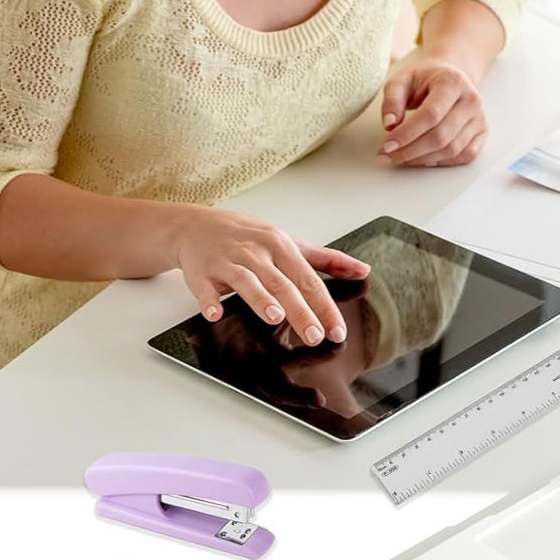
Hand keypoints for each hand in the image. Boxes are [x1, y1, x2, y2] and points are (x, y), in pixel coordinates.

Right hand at [169, 206, 368, 344]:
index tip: (336, 329)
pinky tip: (214, 314)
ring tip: (275, 316)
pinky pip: (205, 287)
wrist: (197, 225)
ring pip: (247, 281)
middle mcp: (257, 252)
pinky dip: (209, 300)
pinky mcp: (202, 271)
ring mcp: (229, 261)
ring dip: (260, 299)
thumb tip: (362, 270)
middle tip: (313, 335)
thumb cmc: (247, 236)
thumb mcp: (289, 242)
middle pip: (281, 284)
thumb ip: (326, 259)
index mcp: (281, 246)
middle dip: (299, 310)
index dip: (324, 306)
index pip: (308, 279)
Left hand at [377, 57, 488, 166]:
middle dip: (411, 151)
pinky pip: (465, 155)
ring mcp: (479, 118)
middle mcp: (471, 100)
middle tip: (388, 155)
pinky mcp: (482, 132)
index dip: (407, 134)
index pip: (431, 115)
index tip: (387, 145)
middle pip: (441, 136)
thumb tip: (389, 125)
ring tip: (401, 157)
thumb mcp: (402, 80)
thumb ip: (392, 100)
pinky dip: (442, 162)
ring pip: (452, 150)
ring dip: (422, 159)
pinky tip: (423, 158)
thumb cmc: (425, 79)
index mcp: (452, 82)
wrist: (451, 76)